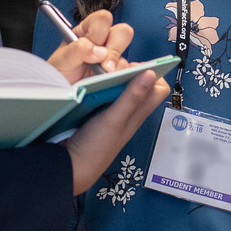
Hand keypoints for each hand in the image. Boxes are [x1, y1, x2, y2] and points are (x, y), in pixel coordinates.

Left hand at [45, 9, 132, 82]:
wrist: (62, 95)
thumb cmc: (59, 74)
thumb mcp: (61, 60)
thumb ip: (78, 50)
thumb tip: (100, 51)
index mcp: (87, 30)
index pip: (102, 19)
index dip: (100, 33)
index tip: (93, 50)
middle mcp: (102, 42)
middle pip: (122, 32)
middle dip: (114, 50)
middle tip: (104, 67)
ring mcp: (112, 58)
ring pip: (127, 53)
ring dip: (117, 67)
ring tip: (104, 78)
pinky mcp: (119, 73)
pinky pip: (130, 71)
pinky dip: (125, 76)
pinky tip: (115, 82)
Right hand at [62, 68, 168, 193]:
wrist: (71, 164)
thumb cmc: (95, 147)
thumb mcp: (115, 120)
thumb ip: (132, 97)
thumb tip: (151, 74)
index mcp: (139, 112)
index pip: (159, 88)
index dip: (152, 73)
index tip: (134, 66)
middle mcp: (130, 111)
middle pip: (140, 84)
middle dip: (129, 72)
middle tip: (113, 67)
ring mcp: (114, 112)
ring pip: (121, 88)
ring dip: (113, 78)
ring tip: (100, 74)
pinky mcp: (98, 112)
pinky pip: (105, 94)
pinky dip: (101, 86)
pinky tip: (90, 85)